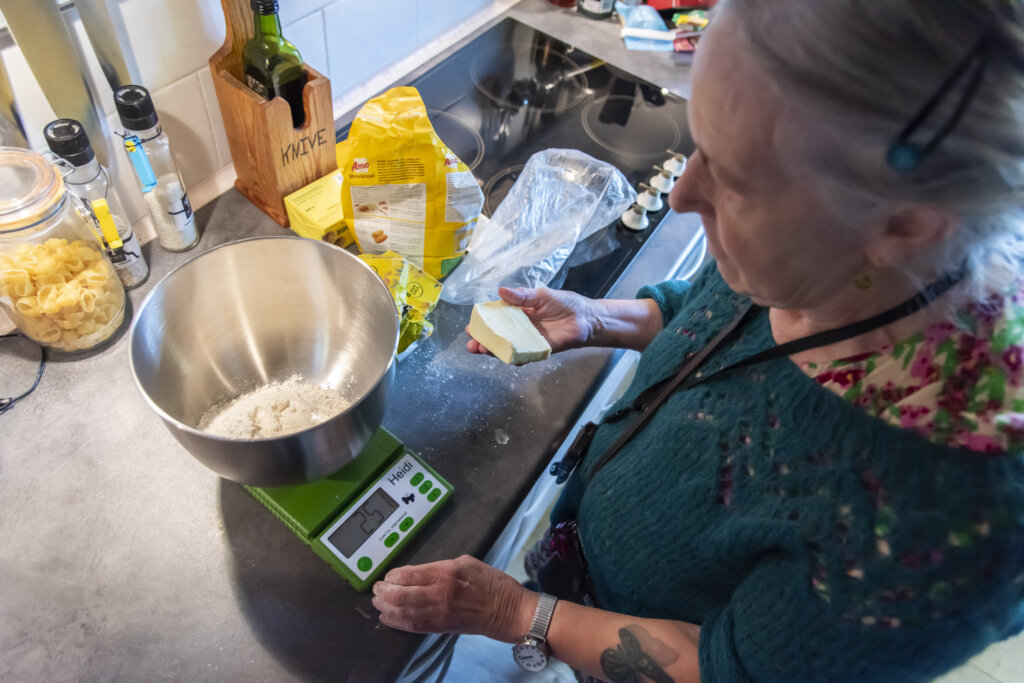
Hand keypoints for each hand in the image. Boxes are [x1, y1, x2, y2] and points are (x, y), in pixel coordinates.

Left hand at [372, 555, 533, 640]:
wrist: (507, 610)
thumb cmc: (490, 583)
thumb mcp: (466, 562)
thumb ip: (440, 567)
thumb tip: (419, 572)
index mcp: (445, 572)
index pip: (408, 574)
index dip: (392, 576)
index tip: (387, 575)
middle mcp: (439, 593)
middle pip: (401, 595)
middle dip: (384, 592)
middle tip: (376, 589)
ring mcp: (439, 613)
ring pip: (403, 612)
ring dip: (386, 607)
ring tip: (378, 603)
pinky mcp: (441, 627)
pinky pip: (413, 626)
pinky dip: (397, 622)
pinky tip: (388, 618)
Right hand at [466, 286, 600, 355]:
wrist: (587, 318)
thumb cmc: (566, 304)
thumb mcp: (542, 295)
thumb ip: (523, 296)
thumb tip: (501, 291)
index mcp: (520, 312)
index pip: (498, 318)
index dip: (485, 322)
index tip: (472, 325)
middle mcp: (522, 328)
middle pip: (499, 336)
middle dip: (484, 340)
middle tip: (472, 343)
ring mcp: (530, 340)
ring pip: (508, 347)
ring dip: (495, 350)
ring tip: (483, 350)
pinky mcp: (540, 350)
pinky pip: (525, 356)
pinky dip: (515, 358)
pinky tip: (506, 357)